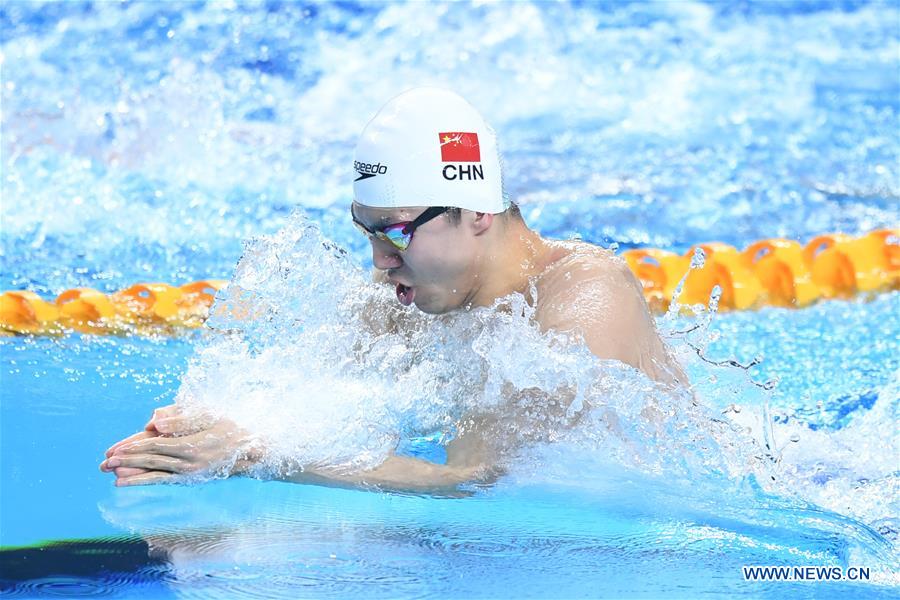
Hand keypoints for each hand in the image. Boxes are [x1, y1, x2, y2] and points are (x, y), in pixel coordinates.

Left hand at [100, 405, 260, 485]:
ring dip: (131, 474)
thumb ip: (181, 419)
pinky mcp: (189, 479)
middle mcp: (189, 463)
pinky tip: (126, 483)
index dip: (135, 447)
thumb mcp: (209, 416)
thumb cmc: (230, 428)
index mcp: (192, 445)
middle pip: (151, 460)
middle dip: (127, 461)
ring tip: (111, 475)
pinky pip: (162, 481)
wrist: (251, 452)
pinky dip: (143, 481)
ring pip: (154, 473)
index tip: (116, 449)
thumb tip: (154, 421)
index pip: (156, 445)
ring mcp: (189, 474)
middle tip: (105, 463)